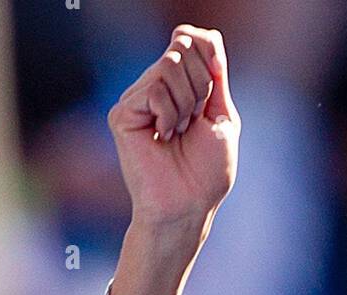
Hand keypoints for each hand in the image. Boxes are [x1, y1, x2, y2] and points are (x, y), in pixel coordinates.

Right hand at [108, 26, 238, 232]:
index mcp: (181, 87)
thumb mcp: (223, 118)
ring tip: (178, 133)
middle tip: (195, 121)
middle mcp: (156, 87)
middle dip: (202, 85)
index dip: (207, 50)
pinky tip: (163, 136)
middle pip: (182, 48)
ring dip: (186, 104)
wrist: (188, 206)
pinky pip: (154, 89)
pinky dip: (169, 113)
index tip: (215, 80)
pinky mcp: (123, 112)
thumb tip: (208, 36)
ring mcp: (137, 98)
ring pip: (169, 65)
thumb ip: (216, 76)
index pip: (190, 39)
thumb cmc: (207, 173)